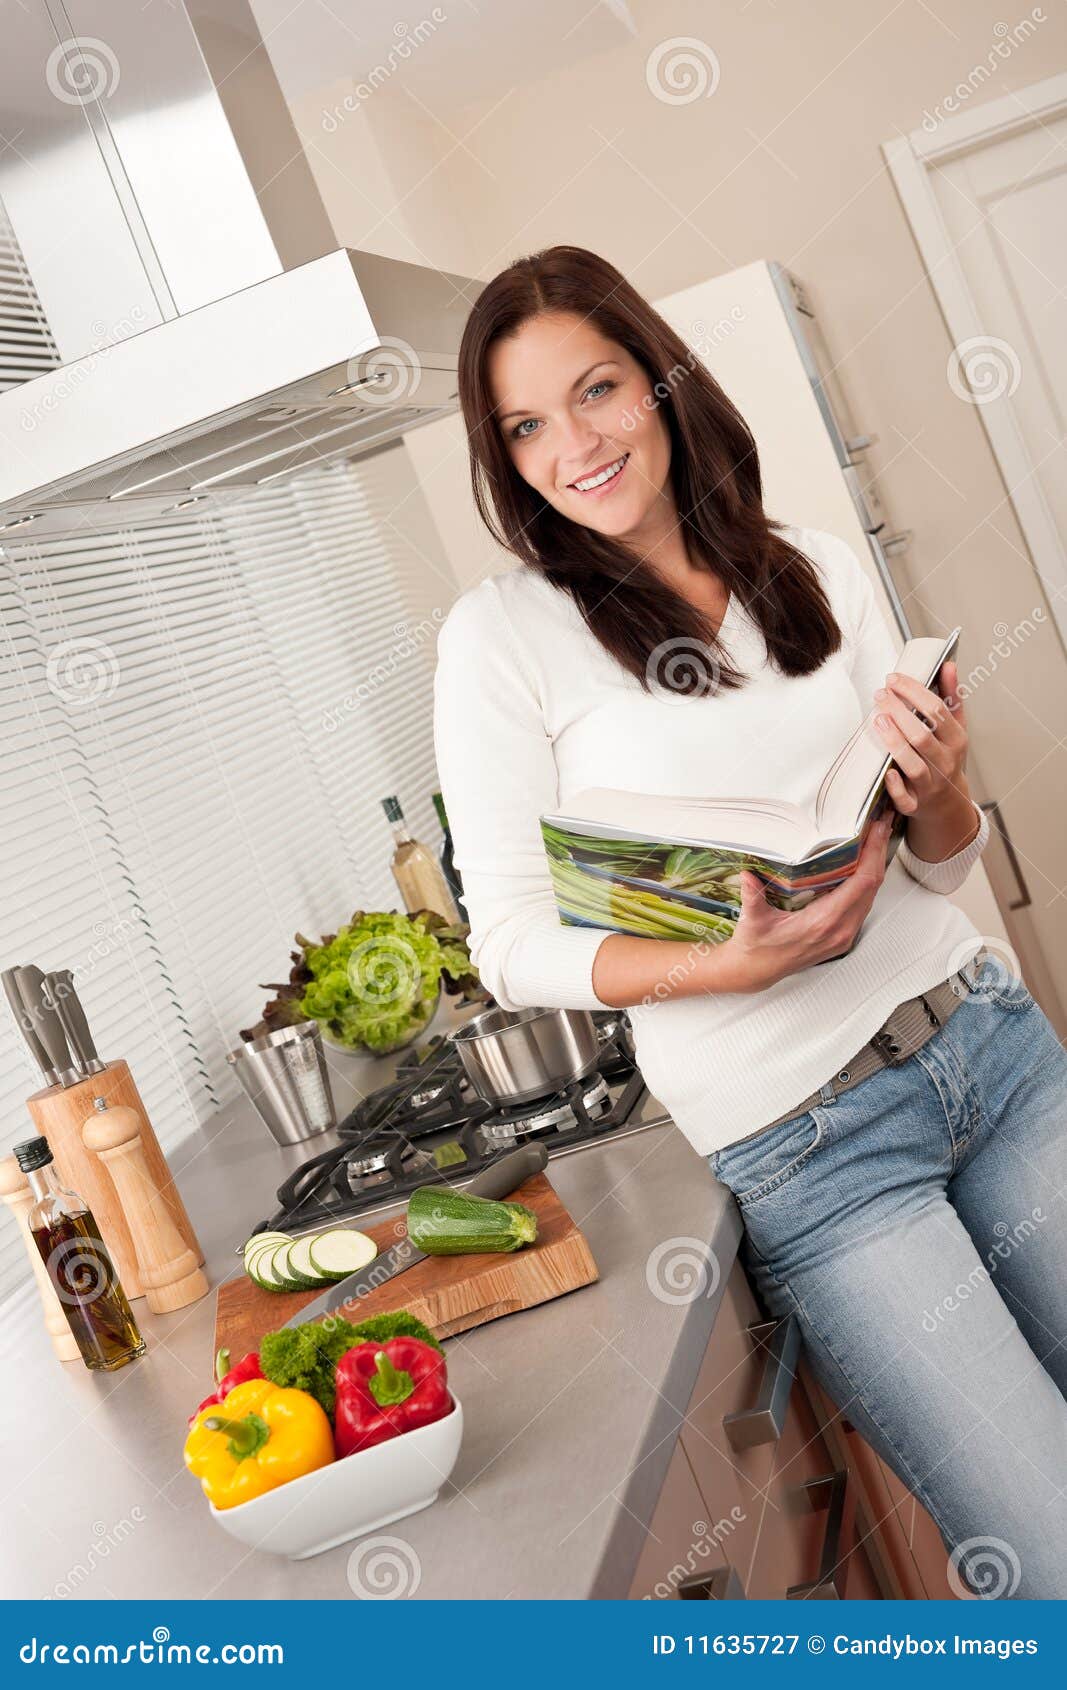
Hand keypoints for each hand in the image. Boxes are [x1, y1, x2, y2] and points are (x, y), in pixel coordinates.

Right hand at [714, 811, 895, 991]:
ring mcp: (844, 935)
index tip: (876, 831)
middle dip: (878, 853)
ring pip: (871, 896)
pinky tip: (863, 866)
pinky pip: (863, 905)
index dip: (872, 854)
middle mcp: (840, 930)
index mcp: (823, 923)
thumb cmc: (756, 947)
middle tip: (880, 825)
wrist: (756, 971)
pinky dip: (867, 882)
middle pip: (872, 886)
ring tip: (874, 840)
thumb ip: (752, 897)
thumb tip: (748, 875)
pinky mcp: (843, 936)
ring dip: (875, 867)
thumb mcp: (752, 921)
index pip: (861, 883)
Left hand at [872, 659, 967, 821]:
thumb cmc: (946, 757)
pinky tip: (886, 770)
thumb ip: (951, 696)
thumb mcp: (955, 727)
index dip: (915, 692)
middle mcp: (945, 762)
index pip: (937, 711)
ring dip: (894, 742)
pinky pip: (904, 798)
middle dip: (900, 713)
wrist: (947, 801)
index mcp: (957, 740)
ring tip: (878, 719)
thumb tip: (948, 665)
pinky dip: (895, 785)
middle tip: (880, 694)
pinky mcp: (915, 804)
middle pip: (922, 735)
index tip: (894, 678)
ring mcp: (930, 784)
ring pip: (913, 764)